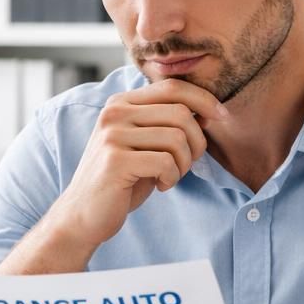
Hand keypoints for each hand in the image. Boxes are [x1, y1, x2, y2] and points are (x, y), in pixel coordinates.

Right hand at [46, 79, 228, 250]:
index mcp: (121, 103)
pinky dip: (171, 177)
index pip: (172, 87)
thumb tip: (209, 109)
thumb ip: (166, 123)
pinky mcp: (115, 161)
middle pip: (180, 113)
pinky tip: (159, 185)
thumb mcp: (143, 144)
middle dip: (196, 142)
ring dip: (183, 164)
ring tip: (169, 176)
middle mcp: (113, 113)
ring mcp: (112, 136)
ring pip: (176, 138)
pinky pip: (165, 162)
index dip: (204, 99)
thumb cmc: (121, 181)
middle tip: (186, 164)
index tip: (220, 118)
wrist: (83, 215)